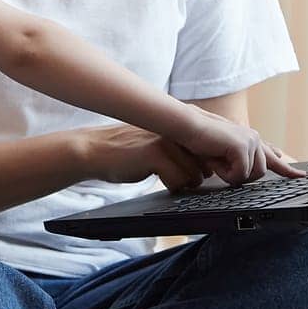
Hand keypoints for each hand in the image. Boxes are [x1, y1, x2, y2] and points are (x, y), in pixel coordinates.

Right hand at [74, 125, 209, 191]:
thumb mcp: (163, 145)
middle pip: (208, 164)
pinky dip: (171, 186)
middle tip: (175, 173)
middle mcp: (176, 127)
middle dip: (196, 175)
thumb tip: (212, 167)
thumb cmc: (130, 152)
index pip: (213, 146)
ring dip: (183, 183)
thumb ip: (186, 149)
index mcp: (181, 122)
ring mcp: (167, 139)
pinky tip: (157, 178)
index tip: (195, 170)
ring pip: (196, 175)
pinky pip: (179, 181)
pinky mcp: (155, 153)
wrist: (94, 150)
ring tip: (165, 175)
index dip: (209, 165)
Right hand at [175, 106, 303, 185]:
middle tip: (222, 167)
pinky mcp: (243, 147)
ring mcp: (251, 141)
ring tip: (218, 160)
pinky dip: (224, 173)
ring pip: (251, 176)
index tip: (301, 175)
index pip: (272, 158)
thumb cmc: (200, 141)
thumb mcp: (222, 154)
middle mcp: (254, 139)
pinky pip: (239, 175)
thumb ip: (239, 161)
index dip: (287, 169)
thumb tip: (250, 172)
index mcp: (251, 140)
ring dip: (231, 175)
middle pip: (259, 174)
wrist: (187, 127)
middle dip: (241, 177)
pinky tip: (216, 159)